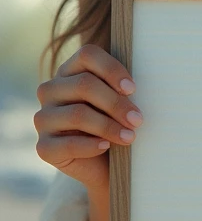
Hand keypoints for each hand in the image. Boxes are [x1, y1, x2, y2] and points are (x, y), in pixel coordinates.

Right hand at [34, 44, 143, 194]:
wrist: (105, 165)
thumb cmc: (116, 124)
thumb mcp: (119, 101)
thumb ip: (122, 88)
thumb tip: (135, 85)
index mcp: (70, 71)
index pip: (87, 55)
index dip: (111, 69)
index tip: (133, 89)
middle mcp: (51, 90)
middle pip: (84, 85)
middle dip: (116, 103)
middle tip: (138, 119)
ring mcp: (43, 118)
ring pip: (78, 114)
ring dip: (108, 126)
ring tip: (130, 136)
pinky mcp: (43, 147)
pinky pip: (68, 144)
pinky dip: (91, 145)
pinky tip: (106, 146)